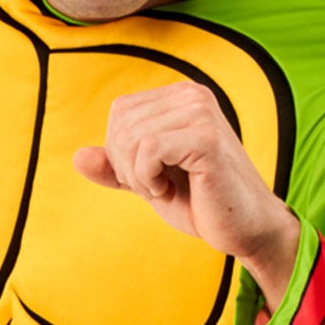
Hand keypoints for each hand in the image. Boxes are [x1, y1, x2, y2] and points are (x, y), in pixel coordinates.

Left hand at [74, 84, 300, 312]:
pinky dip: (149, 178)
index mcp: (180, 97)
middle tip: (156, 186)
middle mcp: (192, 94)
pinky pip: (148, 150)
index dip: (119, 151)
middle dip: (126, 165)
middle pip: (121, 122)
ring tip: (166, 188)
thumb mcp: (149, 182)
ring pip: (132, 136)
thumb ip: (116, 168)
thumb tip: (77, 157)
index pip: (120, 111)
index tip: (150, 175)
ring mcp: (201, 112)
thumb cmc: (202, 204)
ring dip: (138, 175)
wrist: (246, 229)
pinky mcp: (206, 137)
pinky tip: (171, 190)